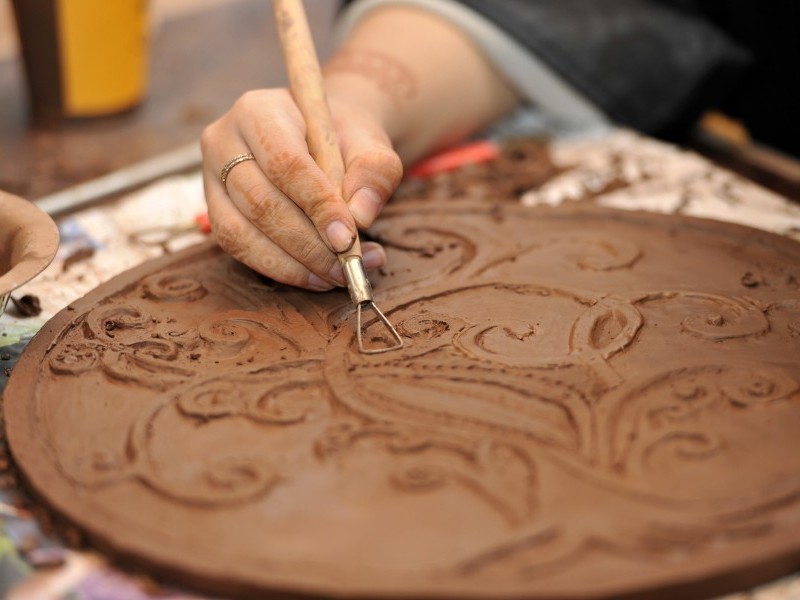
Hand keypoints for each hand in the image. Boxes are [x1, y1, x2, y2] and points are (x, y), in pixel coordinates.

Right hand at [201, 88, 402, 290]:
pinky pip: (238, 248)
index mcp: (259, 110)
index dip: (317, 206)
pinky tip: (317, 275)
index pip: (285, 163)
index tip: (348, 239)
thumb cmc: (344, 139)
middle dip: (308, 244)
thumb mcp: (371, 145)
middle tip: (348, 265)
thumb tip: (360, 217)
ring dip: (294, 264)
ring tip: (337, 274)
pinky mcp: (214, 210)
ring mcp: (212, 178)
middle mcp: (224, 140)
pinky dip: (280, 269)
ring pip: (242, 233)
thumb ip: (374, 173)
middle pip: (260, 203)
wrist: (323, 138)